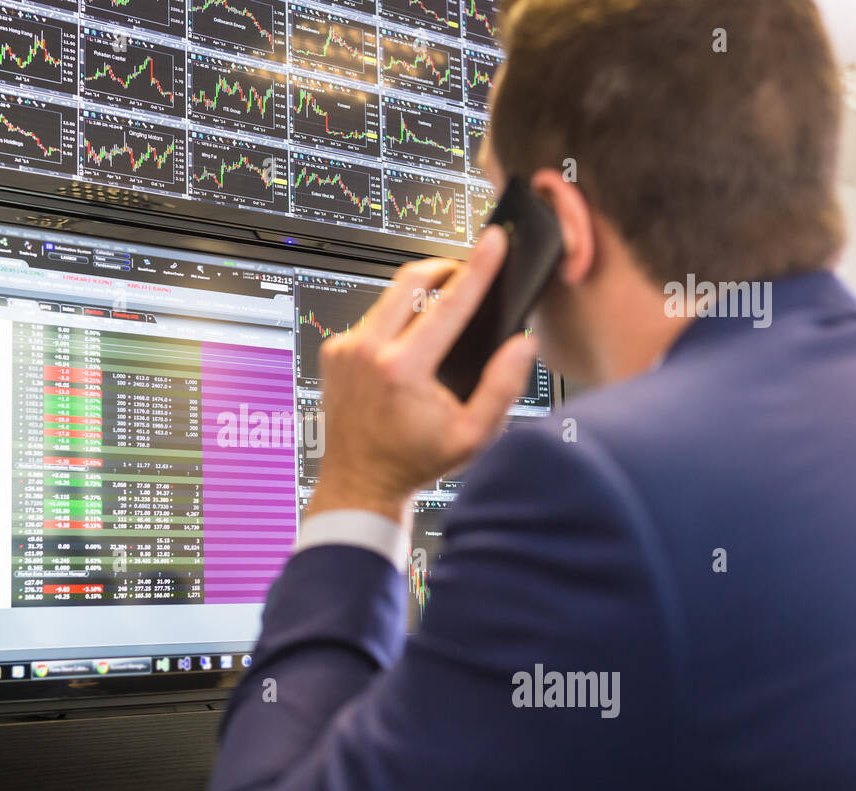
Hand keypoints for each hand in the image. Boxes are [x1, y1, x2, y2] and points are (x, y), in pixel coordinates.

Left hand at [306, 226, 538, 522]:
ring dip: (417, 300)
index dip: (478, 268)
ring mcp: (345, 349)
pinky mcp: (333, 351)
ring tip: (438, 322)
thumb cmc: (414, 462)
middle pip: (411, 281)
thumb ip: (503, 387)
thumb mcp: (473, 436)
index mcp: (402, 369)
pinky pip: (370, 320)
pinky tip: (405, 351)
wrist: (360, 482)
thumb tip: (522, 343)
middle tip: (464, 273)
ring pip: (389, 298)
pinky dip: (392, 324)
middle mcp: (367, 351)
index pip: (449, 304)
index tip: (493, 242)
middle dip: (443, 269)